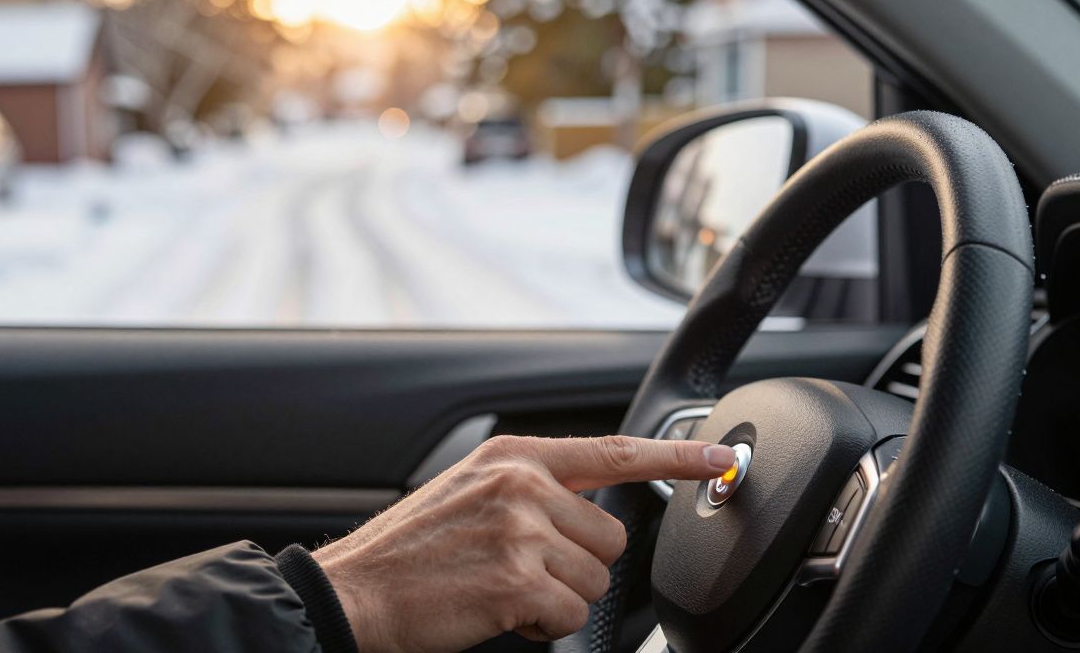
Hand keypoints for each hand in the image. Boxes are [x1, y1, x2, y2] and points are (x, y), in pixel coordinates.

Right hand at [312, 434, 736, 652]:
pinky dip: (539, 627)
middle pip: (611, 538)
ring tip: (499, 589)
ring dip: (555, 600)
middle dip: (576, 567)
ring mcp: (521, 530)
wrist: (356, 591)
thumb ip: (533, 489)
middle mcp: (522, 484)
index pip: (615, 451)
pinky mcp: (517, 579)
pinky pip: (568, 618)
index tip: (723, 458)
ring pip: (594, 583)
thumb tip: (593, 511)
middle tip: (518, 571)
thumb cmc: (413, 551)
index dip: (678, 454)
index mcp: (515, 457)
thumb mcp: (472, 491)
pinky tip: (496, 612)